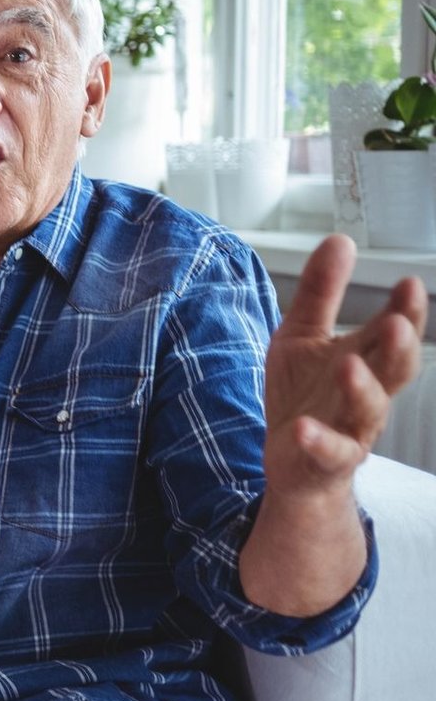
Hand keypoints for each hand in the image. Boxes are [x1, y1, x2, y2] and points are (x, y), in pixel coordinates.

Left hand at [264, 235, 426, 499]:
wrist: (291, 460)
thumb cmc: (304, 394)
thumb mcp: (303, 336)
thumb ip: (322, 293)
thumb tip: (340, 239)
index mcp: (366, 360)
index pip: (395, 333)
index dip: (406, 312)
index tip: (409, 283)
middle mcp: (367, 393)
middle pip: (395, 370)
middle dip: (400, 346)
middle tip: (396, 323)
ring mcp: (349, 427)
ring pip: (368, 409)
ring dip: (362, 388)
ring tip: (349, 365)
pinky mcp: (324, 457)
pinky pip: (328, 451)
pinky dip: (318, 440)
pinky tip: (304, 429)